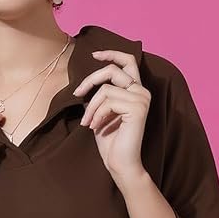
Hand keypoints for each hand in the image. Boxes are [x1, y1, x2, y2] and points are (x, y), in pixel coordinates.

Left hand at [74, 49, 151, 183]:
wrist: (120, 163)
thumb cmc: (110, 141)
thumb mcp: (100, 113)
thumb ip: (100, 96)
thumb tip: (87, 83)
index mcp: (135, 90)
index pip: (128, 61)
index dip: (111, 54)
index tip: (94, 54)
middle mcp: (142, 91)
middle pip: (112, 70)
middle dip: (90, 80)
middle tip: (77, 94)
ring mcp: (141, 99)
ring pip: (105, 90)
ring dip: (91, 107)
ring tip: (88, 123)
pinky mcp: (138, 108)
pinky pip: (108, 102)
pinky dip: (97, 114)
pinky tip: (95, 127)